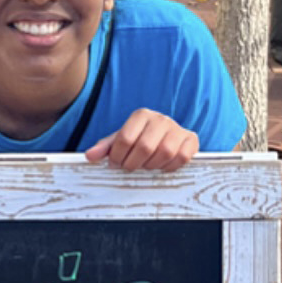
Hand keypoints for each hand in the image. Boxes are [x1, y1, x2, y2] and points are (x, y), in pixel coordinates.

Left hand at [84, 110, 198, 172]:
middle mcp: (160, 119)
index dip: (118, 157)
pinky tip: (163, 165)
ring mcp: (177, 128)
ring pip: (165, 152)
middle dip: (134, 163)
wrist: (167, 136)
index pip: (125, 139)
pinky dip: (170, 166)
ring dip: (152, 165)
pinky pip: (181, 157)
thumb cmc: (140, 139)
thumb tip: (90, 156)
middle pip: (145, 147)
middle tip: (131, 167)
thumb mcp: (120, 141)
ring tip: (147, 165)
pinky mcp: (191, 139)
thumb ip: (105, 148)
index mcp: (141, 115)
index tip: (116, 164)